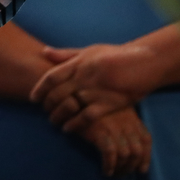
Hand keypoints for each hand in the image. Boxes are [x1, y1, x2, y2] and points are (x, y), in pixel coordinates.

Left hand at [30, 42, 154, 131]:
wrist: (145, 61)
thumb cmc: (115, 55)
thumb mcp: (90, 50)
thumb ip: (67, 54)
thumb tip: (44, 51)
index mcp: (79, 63)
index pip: (52, 77)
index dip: (40, 88)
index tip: (33, 98)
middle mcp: (85, 76)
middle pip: (57, 93)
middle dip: (48, 105)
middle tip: (44, 112)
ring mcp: (97, 90)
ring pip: (70, 106)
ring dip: (58, 116)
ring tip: (53, 122)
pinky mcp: (110, 103)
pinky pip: (87, 116)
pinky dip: (74, 124)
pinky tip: (68, 129)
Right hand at [78, 106, 151, 177]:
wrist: (74, 97)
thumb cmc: (92, 104)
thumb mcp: (113, 109)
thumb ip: (123, 121)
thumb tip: (129, 143)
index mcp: (131, 117)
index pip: (146, 140)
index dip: (146, 157)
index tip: (141, 170)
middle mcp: (126, 123)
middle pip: (137, 151)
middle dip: (132, 166)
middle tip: (123, 174)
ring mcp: (113, 128)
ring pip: (125, 155)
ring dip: (121, 168)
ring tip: (114, 174)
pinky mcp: (99, 131)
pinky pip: (110, 154)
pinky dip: (109, 165)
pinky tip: (106, 171)